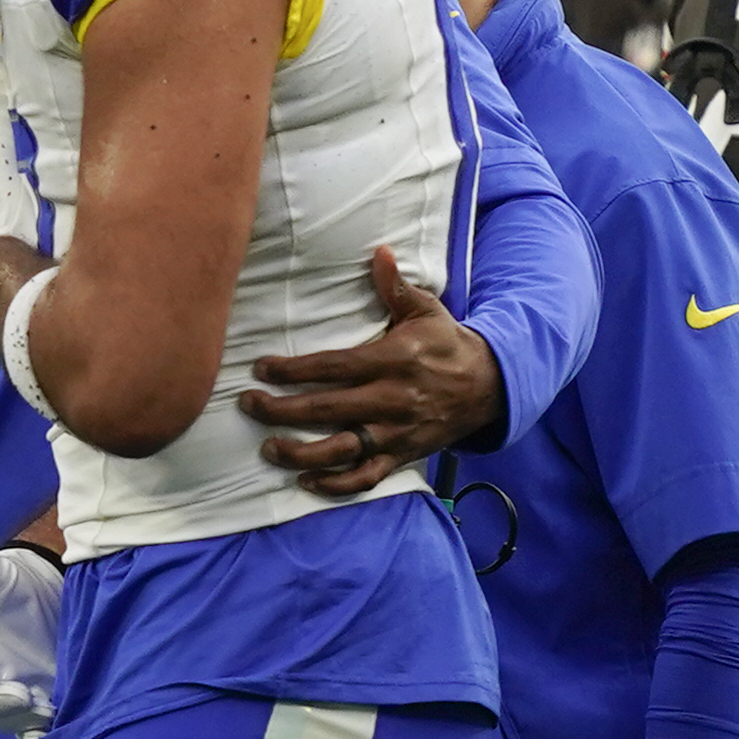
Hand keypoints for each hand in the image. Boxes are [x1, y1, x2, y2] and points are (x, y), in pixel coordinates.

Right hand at [0, 542, 64, 738]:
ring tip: (48, 709)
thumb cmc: (2, 581)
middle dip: (0, 703)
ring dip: (25, 719)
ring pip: (7, 718)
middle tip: (25, 695)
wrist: (35, 592)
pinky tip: (58, 723)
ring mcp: (3, 692)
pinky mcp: (32, 700)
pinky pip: (30, 726)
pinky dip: (41, 730)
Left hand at [238, 246, 504, 495]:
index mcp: (393, 361)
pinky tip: (307, 482)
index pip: (333, 367)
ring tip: (269, 448)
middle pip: (327, 409)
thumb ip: (396, 287)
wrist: (489, 387)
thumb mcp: (427, 311)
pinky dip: (336, 485)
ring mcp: (397, 433)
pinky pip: (366, 478)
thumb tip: (379, 252)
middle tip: (249, 405)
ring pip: (342, 450)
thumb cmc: (447, 344)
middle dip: (281, 410)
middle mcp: (391, 399)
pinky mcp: (403, 456)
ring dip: (301, 453)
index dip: (293, 370)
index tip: (261, 369)